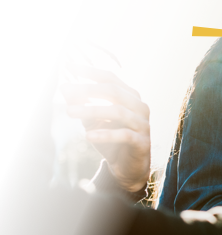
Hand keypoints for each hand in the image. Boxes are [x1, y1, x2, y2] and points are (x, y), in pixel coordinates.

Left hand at [61, 66, 150, 192]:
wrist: (127, 168)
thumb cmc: (110, 140)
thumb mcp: (92, 121)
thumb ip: (81, 105)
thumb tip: (64, 88)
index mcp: (130, 97)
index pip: (110, 78)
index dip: (90, 71)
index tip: (67, 66)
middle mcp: (140, 107)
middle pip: (114, 91)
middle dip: (88, 89)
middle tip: (66, 90)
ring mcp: (143, 124)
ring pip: (118, 111)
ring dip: (91, 110)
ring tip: (69, 112)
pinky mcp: (143, 142)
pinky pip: (124, 135)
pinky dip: (105, 134)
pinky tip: (88, 136)